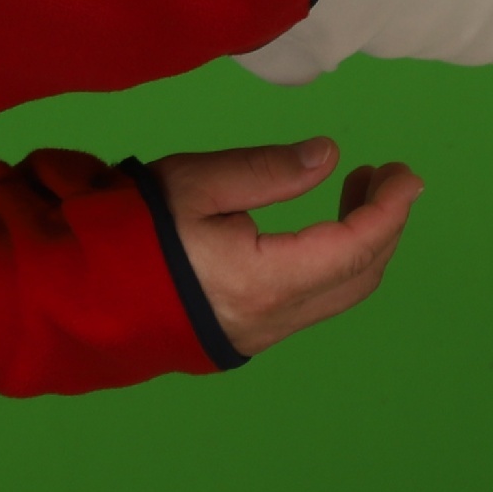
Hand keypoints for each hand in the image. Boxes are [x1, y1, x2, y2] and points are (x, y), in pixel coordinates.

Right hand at [153, 136, 422, 356]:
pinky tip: (321, 228)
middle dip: (386, 225)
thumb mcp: (196, 182)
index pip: (354, 246)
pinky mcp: (251, 334)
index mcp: (265, 279)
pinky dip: (336, 262)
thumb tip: (328, 157)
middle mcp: (275, 317)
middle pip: (360, 276)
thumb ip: (267, 170)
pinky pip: (315, 301)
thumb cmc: (136, 229)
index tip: (407, 174)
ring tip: (356, 191)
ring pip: (341, 293)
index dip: (390, 209)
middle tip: (386, 176)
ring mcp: (265, 333)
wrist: (85, 293)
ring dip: (362, 243)